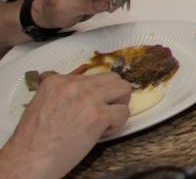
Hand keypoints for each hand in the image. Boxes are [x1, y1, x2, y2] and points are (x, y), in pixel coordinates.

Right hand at [0, 72, 130, 177]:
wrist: (29, 160)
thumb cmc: (33, 140)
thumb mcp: (41, 104)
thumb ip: (62, 94)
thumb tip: (82, 92)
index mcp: (57, 81)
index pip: (92, 77)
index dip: (94, 94)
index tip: (86, 109)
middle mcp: (74, 85)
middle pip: (113, 78)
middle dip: (114, 95)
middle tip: (105, 112)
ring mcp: (88, 98)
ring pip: (124, 89)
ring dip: (119, 106)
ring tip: (105, 121)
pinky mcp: (98, 115)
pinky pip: (124, 112)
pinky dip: (116, 125)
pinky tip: (100, 134)